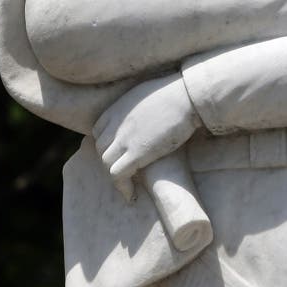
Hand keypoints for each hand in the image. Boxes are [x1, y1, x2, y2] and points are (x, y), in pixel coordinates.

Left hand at [92, 73, 201, 200]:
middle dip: (112, 162)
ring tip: (129, 185)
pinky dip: (122, 187)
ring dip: (116, 176)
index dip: (108, 145)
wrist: (186, 95)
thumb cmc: (175, 92)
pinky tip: (132, 194)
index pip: (99, 132)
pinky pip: (117, 174)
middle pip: (101, 149)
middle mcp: (115, 124)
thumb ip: (136, 106)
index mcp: (116, 108)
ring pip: (105, 163)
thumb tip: (144, 113)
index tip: (121, 154)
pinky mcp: (138, 152)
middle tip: (128, 171)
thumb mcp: (145, 94)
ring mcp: (124, 138)